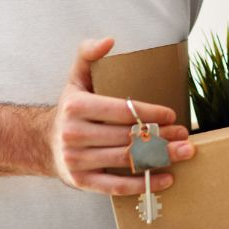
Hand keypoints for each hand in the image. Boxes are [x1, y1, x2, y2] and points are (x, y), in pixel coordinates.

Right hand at [49, 37, 194, 194]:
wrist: (43, 142)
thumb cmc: (70, 106)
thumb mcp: (76, 76)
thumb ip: (89, 53)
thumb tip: (110, 41)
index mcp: (77, 106)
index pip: (122, 111)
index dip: (150, 113)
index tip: (171, 115)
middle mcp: (74, 134)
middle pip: (128, 137)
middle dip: (161, 137)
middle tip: (184, 136)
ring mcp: (76, 160)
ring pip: (126, 161)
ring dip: (159, 159)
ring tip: (182, 153)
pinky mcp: (81, 181)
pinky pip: (116, 186)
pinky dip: (143, 185)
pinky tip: (166, 179)